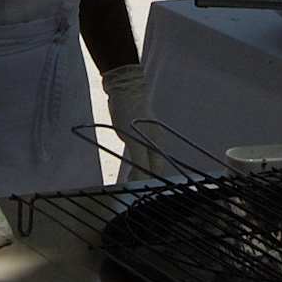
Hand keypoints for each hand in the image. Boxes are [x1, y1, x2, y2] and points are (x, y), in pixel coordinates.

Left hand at [100, 63, 165, 181]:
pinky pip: (140, 152)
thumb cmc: (129, 111)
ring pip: (147, 160)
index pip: (157, 171)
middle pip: (154, 167)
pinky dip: (136, 162)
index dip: (150, 183)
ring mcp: (147, 137)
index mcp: (158, 144)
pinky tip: (130, 167)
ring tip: (131, 183)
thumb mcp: (132, 139)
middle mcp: (156, 142)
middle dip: (146, 179)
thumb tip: (141, 180)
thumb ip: (139, 161)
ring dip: (140, 171)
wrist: (124, 86)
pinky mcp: (139, 133)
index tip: (141, 194)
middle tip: (134, 191)